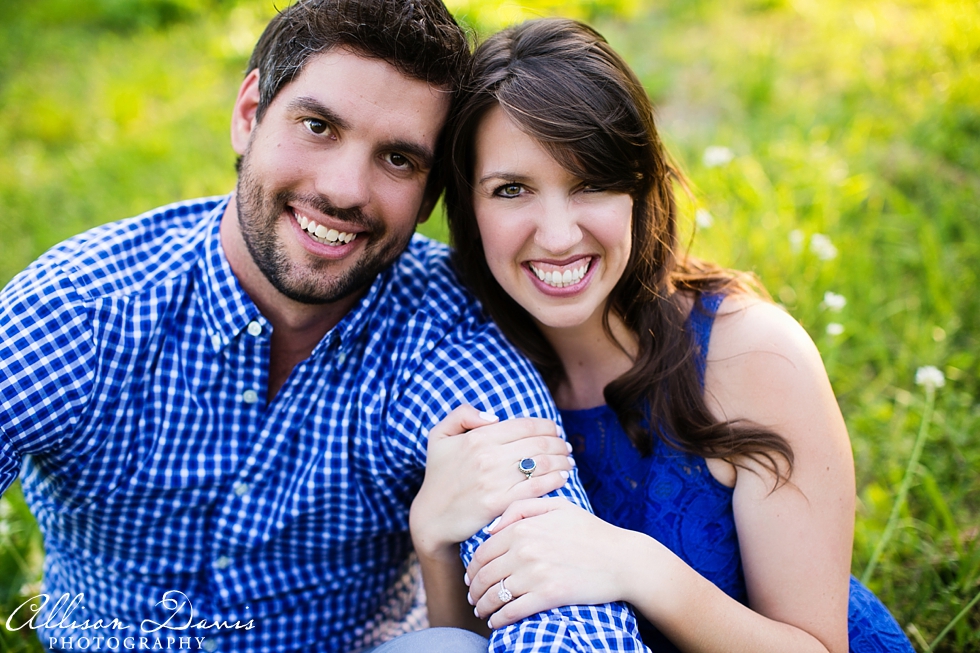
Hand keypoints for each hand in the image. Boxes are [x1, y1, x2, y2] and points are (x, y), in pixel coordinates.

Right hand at [410, 405, 574, 559]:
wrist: (432, 517)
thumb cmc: (439, 475)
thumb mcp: (439, 436)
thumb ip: (462, 414)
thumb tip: (494, 418)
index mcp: (478, 437)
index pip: (526, 425)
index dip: (547, 426)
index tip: (555, 431)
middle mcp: (487, 456)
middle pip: (539, 443)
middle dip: (559, 443)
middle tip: (566, 447)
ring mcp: (494, 481)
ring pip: (542, 463)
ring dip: (562, 460)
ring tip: (568, 462)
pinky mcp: (500, 503)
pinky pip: (537, 487)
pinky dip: (555, 480)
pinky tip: (563, 478)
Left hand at [465, 497, 643, 628]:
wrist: (623, 559)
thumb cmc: (592, 531)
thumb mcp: (558, 506)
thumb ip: (522, 508)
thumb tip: (492, 528)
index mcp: (524, 528)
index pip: (483, 552)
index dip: (472, 569)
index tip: (471, 578)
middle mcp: (525, 550)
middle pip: (484, 575)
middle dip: (474, 590)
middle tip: (473, 598)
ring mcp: (536, 574)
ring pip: (495, 595)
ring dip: (483, 606)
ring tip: (482, 611)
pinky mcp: (548, 595)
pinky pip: (512, 611)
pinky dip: (499, 619)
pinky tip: (496, 622)